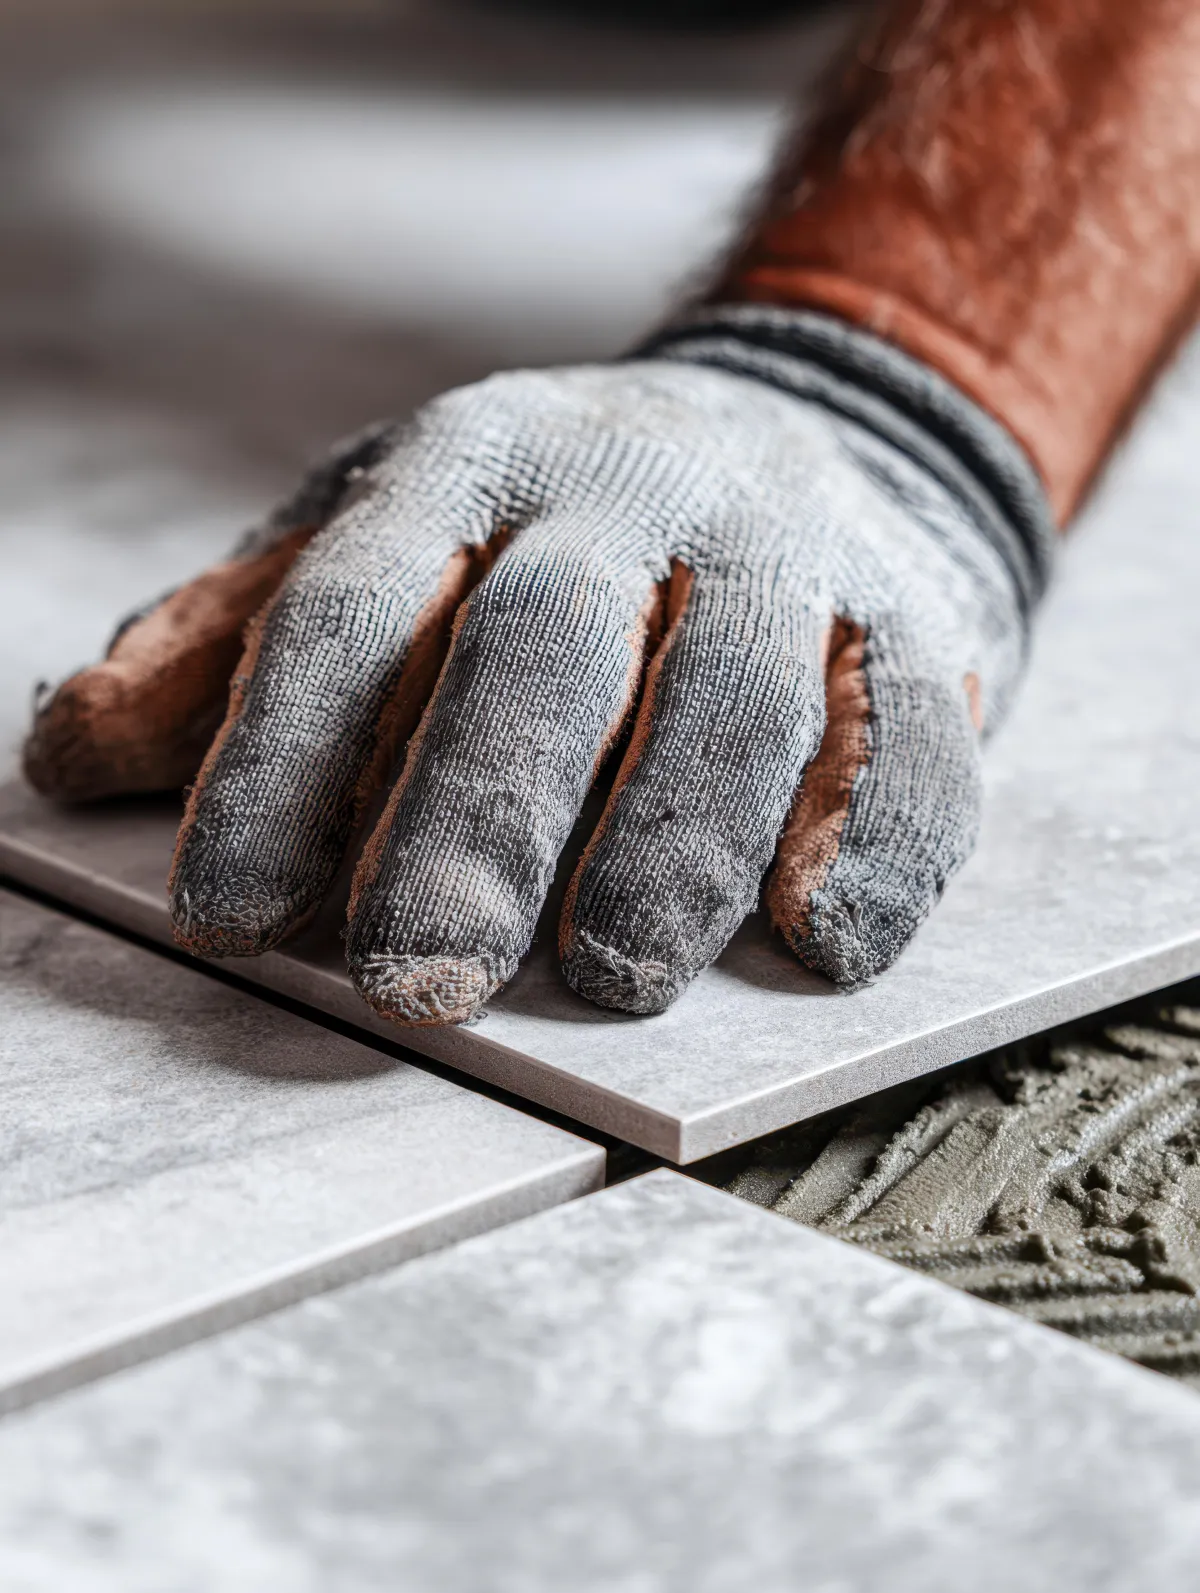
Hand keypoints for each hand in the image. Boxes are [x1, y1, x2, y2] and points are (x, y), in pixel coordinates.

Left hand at [26, 360, 1026, 1022]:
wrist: (830, 418)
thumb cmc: (561, 524)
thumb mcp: (387, 531)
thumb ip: (238, 638)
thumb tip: (75, 751)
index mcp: (471, 467)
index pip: (358, 605)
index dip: (281, 757)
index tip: (223, 912)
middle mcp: (632, 494)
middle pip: (546, 650)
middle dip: (476, 820)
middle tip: (418, 977)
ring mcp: (788, 553)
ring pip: (736, 696)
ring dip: (671, 847)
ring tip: (612, 975)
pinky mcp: (915, 627)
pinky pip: (910, 737)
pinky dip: (877, 845)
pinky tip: (819, 941)